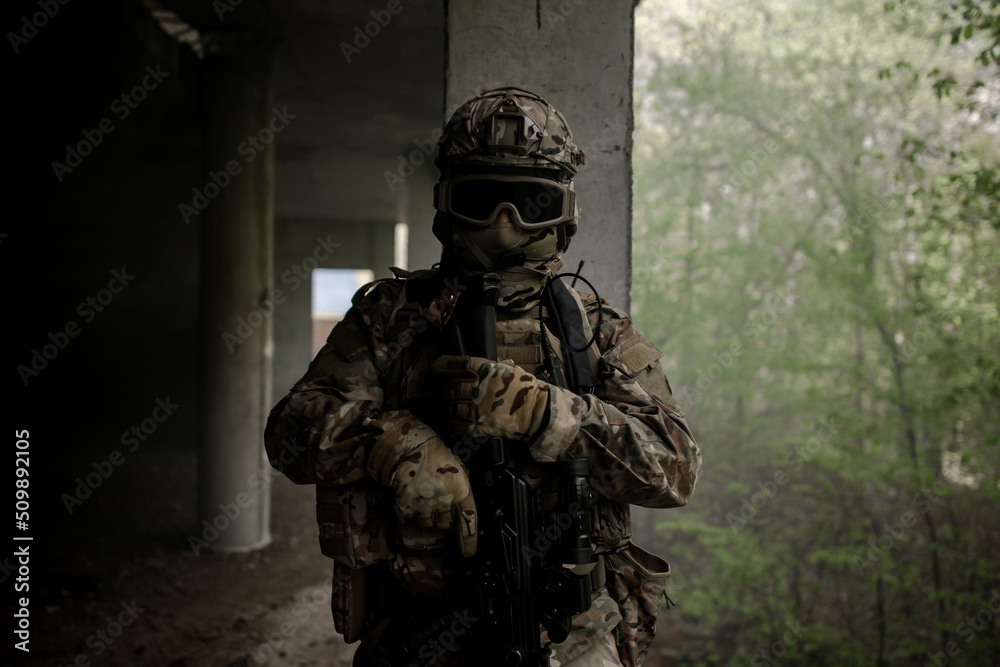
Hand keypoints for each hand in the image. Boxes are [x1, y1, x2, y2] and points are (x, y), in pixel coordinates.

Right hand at [389, 438, 477, 556]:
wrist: (409, 447)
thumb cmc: (436, 455)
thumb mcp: (458, 468)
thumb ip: (462, 488)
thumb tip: (463, 503)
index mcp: (461, 491)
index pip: (468, 523)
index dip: (469, 542)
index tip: (469, 553)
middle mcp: (444, 501)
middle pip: (446, 524)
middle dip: (444, 516)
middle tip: (439, 500)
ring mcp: (424, 505)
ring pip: (429, 523)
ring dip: (429, 515)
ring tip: (426, 496)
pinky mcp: (408, 506)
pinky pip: (413, 517)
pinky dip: (414, 510)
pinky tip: (415, 495)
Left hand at [432, 356, 550, 442]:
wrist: (536, 412)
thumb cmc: (527, 390)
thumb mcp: (513, 371)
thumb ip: (501, 367)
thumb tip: (501, 361)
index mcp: (487, 371)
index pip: (459, 364)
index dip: (444, 364)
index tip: (435, 365)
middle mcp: (480, 387)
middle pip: (451, 387)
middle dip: (447, 390)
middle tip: (447, 391)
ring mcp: (478, 407)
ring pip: (452, 407)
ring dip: (450, 408)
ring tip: (451, 407)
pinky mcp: (480, 425)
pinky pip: (458, 425)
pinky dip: (453, 425)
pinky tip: (453, 423)